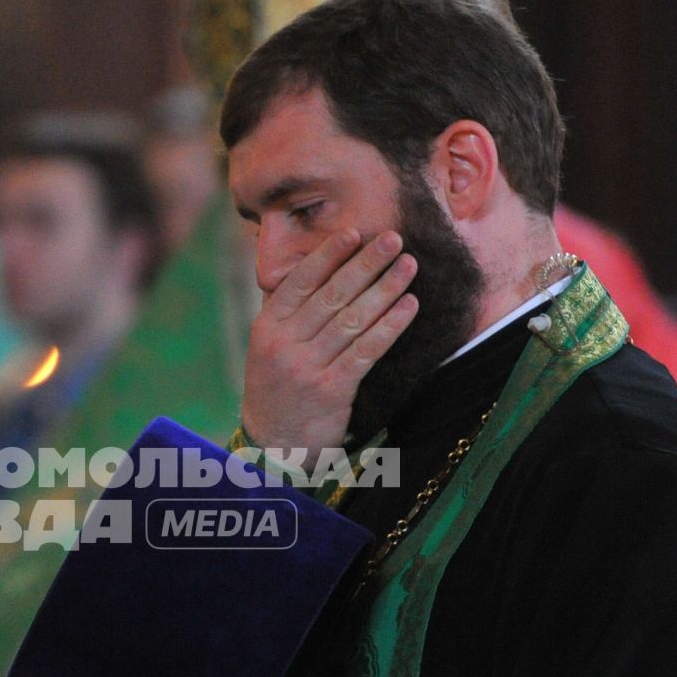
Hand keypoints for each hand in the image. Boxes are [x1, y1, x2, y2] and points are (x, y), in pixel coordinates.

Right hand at [241, 228, 417, 452]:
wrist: (273, 445)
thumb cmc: (277, 387)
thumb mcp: (268, 346)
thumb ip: (289, 310)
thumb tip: (317, 265)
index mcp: (267, 326)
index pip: (300, 282)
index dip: (328, 255)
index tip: (354, 232)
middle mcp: (284, 344)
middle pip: (331, 295)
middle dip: (365, 263)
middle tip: (393, 239)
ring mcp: (307, 368)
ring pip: (352, 319)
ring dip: (385, 289)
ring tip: (409, 266)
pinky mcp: (332, 390)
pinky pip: (367, 351)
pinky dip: (390, 326)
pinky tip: (409, 306)